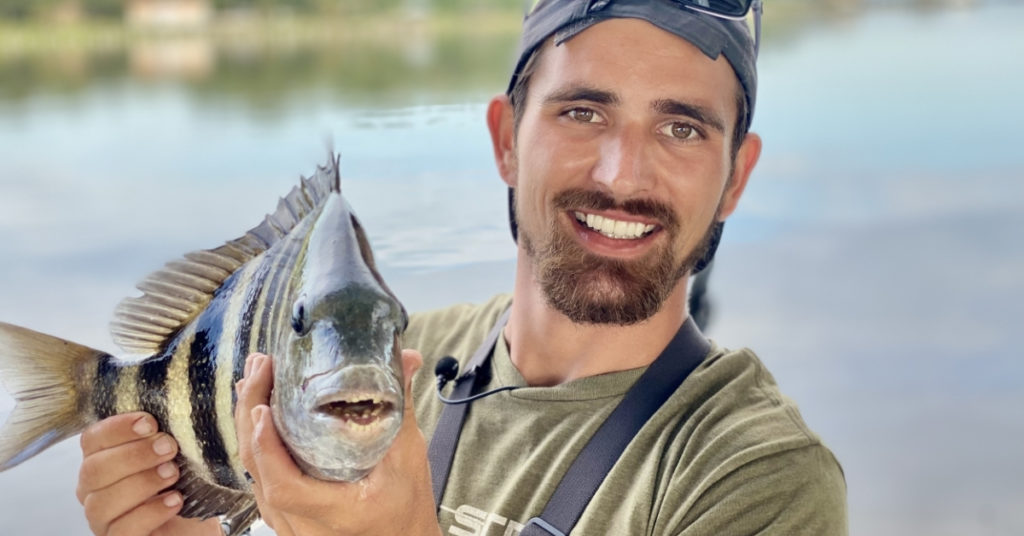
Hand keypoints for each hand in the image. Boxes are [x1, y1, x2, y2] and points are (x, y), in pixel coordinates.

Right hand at [76, 412, 222, 534]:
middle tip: (170, 447)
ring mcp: (104, 519)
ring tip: (174, 473)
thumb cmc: (188, 482)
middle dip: (133, 455)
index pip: (92, 439)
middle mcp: (95, 490)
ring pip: (102, 502)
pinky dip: (150, 512)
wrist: (200, 522)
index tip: (150, 422)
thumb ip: (175, 426)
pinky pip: (122, 529)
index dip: (117, 428)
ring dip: (141, 483)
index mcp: (104, 459)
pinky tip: (175, 500)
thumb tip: (208, 393)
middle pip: (93, 470)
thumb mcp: (183, 449)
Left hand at [235, 351, 440, 535]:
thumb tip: (405, 360)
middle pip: (260, 473)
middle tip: (258, 370)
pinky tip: (255, 416)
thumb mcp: (410, 458)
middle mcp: (307, 526)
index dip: (267, 447)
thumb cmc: (407, 510)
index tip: (263, 407)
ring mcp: (293, 526)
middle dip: (250, 416)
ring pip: (254, 477)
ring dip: (248, 427)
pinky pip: (261, 482)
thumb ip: (401, 409)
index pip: (285, 486)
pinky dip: (255, 446)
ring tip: (252, 380)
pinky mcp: (288, 518)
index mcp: (338, 513)